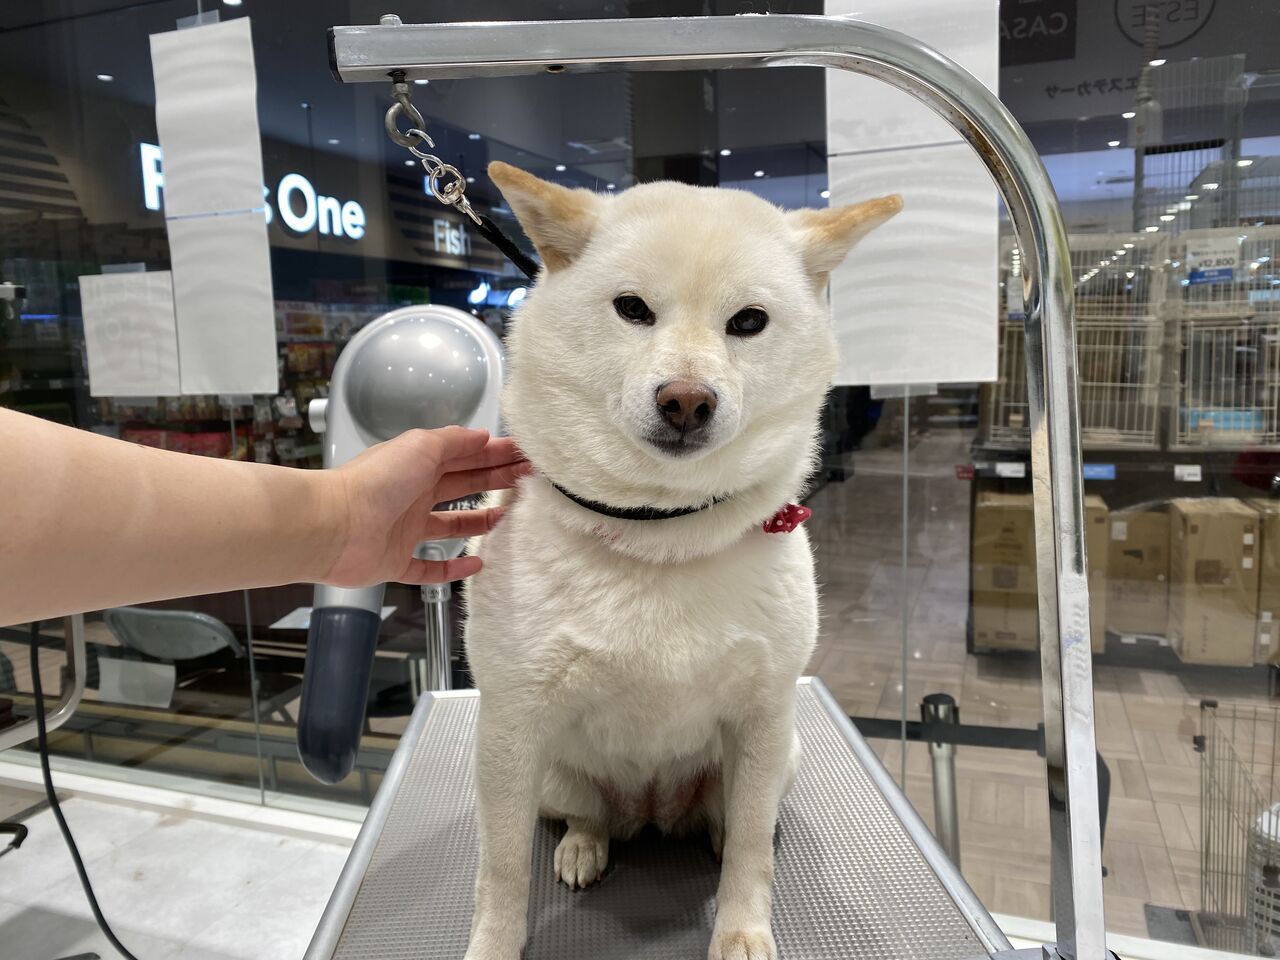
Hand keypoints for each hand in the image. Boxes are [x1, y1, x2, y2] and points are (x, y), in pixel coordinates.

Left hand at [320, 427, 528, 586]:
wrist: (333, 526)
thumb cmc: (377, 481)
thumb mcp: (421, 447)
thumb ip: (454, 441)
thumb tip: (483, 436)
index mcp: (418, 464)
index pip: (464, 456)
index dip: (495, 454)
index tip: (525, 456)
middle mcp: (413, 494)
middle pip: (462, 486)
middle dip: (494, 480)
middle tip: (529, 481)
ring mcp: (405, 530)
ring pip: (449, 526)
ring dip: (478, 522)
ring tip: (508, 518)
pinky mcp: (396, 562)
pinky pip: (429, 569)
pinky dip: (452, 569)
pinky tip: (477, 565)